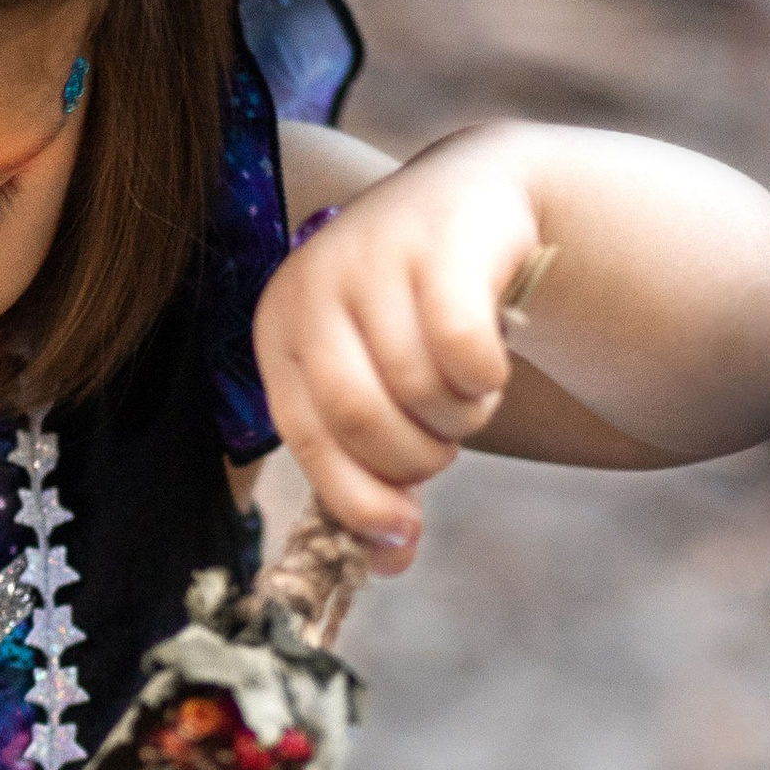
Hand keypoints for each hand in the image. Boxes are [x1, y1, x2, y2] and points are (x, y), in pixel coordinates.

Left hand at [252, 130, 546, 572]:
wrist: (474, 203)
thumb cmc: (412, 320)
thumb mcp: (377, 389)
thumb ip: (374, 473)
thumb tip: (386, 566)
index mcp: (279, 328)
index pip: (305, 436)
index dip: (357, 497)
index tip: (402, 532)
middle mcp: (314, 283)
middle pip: (358, 416)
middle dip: (413, 458)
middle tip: (441, 446)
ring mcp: (376, 253)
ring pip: (416, 385)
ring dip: (458, 419)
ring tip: (466, 398)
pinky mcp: (443, 240)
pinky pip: (463, 348)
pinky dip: (486, 380)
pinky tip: (490, 369)